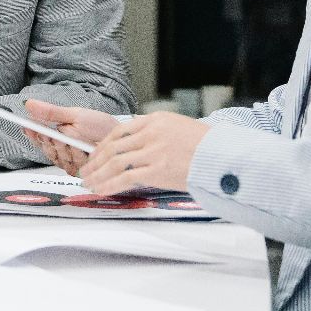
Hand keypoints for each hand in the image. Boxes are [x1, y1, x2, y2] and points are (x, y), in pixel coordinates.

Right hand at [21, 100, 120, 176]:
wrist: (121, 137)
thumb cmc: (99, 125)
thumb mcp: (74, 115)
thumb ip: (50, 112)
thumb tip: (28, 104)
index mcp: (56, 135)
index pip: (38, 137)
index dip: (32, 133)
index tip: (28, 127)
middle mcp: (61, 150)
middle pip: (46, 149)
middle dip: (48, 142)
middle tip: (52, 134)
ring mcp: (70, 161)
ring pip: (57, 158)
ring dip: (62, 149)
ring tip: (67, 139)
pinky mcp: (80, 171)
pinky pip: (70, 167)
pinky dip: (74, 156)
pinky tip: (78, 149)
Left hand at [78, 111, 210, 194]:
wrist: (225, 157)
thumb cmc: (208, 146)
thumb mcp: (180, 128)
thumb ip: (158, 133)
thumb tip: (138, 143)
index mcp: (156, 120)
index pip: (120, 131)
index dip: (102, 145)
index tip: (94, 155)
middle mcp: (151, 133)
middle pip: (112, 147)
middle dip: (94, 162)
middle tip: (85, 172)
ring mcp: (153, 151)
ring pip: (114, 163)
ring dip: (98, 175)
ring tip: (89, 184)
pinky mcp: (156, 170)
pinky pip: (125, 178)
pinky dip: (109, 185)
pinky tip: (101, 191)